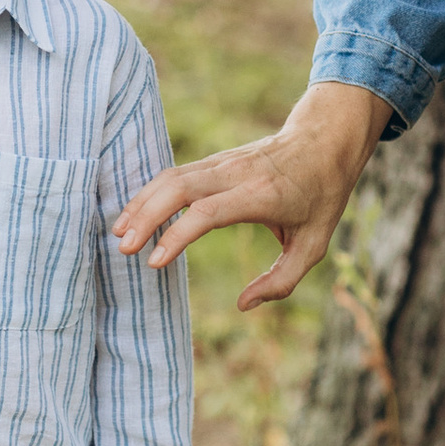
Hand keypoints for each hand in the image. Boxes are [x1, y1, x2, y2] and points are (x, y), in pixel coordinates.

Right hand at [111, 83, 392, 308]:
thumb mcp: (315, 246)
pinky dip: (151, 193)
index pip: (207, 213)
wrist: (325, 140)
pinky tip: (135, 215)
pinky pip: (175, 173)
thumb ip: (281, 281)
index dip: (176, 235)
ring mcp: (223, 162)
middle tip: (124, 248)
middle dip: (146, 215)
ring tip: (120, 234)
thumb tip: (243, 305)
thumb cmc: (321, 197)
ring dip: (142, 203)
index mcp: (262, 195)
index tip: (153, 262)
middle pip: (178, 187)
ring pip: (171, 176)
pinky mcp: (214, 160)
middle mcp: (236, 174)